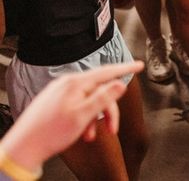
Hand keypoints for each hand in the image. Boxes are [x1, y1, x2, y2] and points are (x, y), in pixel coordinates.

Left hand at [0, 61, 141, 170]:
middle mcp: (67, 83)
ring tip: (90, 135)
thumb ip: (104, 97)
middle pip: (99, 91)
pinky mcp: (55, 101)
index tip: (140, 64)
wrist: (24, 147)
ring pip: (88, 100)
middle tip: (112, 129)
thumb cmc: (51, 133)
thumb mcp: (83, 115)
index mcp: (75, 83)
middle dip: (108, 110)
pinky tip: (81, 131)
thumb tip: (120, 83)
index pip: (107, 71)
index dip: (125, 68)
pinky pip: (77, 104)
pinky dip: (83, 117)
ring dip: (95, 117)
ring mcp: (59, 92)